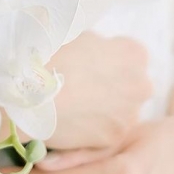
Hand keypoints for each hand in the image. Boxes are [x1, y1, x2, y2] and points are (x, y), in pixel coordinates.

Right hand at [45, 32, 154, 151]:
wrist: (32, 94)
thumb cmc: (52, 57)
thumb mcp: (77, 35)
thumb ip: (97, 44)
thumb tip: (98, 51)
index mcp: (134, 54)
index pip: (129, 56)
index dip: (107, 60)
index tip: (88, 65)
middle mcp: (141, 84)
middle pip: (130, 85)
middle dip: (110, 87)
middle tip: (80, 86)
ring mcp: (130, 114)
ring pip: (119, 110)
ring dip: (102, 109)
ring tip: (72, 106)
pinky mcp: (115, 138)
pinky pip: (105, 131)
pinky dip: (91, 129)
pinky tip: (71, 121)